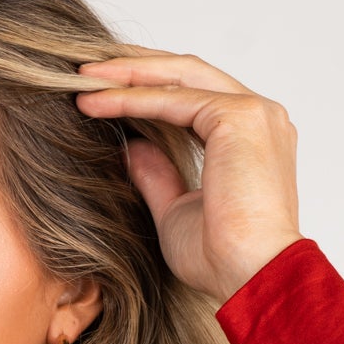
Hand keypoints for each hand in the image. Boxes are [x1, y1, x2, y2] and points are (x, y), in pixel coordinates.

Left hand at [74, 50, 300, 305]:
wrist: (252, 277)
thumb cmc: (223, 259)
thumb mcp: (176, 210)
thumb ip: (157, 175)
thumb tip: (131, 147)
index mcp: (254, 138)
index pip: (197, 95)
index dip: (149, 88)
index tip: (105, 89)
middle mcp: (261, 117)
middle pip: (189, 73)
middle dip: (136, 66)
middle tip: (89, 67)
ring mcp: (254, 112)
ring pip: (180, 75)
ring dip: (128, 73)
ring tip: (82, 76)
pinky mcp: (239, 117)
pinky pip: (173, 97)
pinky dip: (131, 97)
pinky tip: (95, 102)